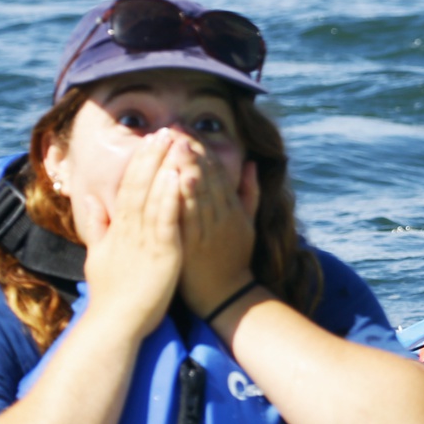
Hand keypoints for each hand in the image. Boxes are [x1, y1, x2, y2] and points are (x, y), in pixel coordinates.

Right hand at [68, 131, 184, 339]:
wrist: (115, 324)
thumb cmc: (112, 294)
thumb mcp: (99, 255)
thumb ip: (96, 227)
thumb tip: (91, 201)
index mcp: (118, 230)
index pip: (127, 188)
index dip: (139, 163)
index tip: (150, 141)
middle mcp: (129, 231)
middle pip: (139, 185)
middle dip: (152, 156)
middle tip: (165, 130)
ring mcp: (144, 241)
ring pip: (151, 197)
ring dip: (162, 167)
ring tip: (174, 143)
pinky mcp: (160, 254)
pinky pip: (165, 220)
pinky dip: (169, 197)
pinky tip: (177, 176)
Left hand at [177, 139, 258, 318]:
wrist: (226, 295)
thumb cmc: (234, 258)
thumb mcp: (249, 223)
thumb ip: (250, 192)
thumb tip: (249, 163)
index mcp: (234, 209)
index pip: (218, 172)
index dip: (202, 150)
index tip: (186, 131)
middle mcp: (222, 216)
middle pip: (207, 178)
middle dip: (191, 151)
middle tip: (175, 129)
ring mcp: (208, 231)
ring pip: (199, 194)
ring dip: (186, 167)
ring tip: (175, 145)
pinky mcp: (194, 246)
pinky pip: (188, 218)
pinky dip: (182, 198)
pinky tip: (173, 181)